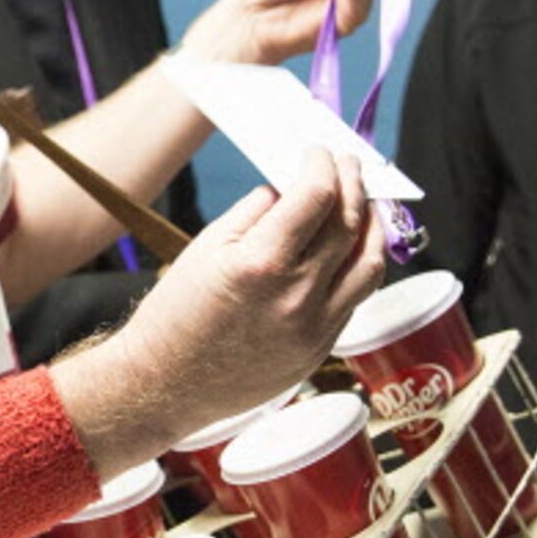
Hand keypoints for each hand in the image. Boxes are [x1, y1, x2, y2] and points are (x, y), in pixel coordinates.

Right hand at [109, 149, 388, 435]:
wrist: (165, 384)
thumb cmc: (176, 316)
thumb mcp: (205, 248)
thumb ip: (255, 214)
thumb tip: (290, 190)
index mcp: (261, 264)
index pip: (316, 196)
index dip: (323, 165)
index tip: (319, 153)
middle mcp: (296, 296)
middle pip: (350, 225)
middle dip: (353, 185)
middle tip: (348, 166)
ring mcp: (314, 328)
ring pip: (368, 265)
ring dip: (372, 227)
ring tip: (364, 205)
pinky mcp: (320, 349)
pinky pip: (354, 299)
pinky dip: (357, 266)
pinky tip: (348, 250)